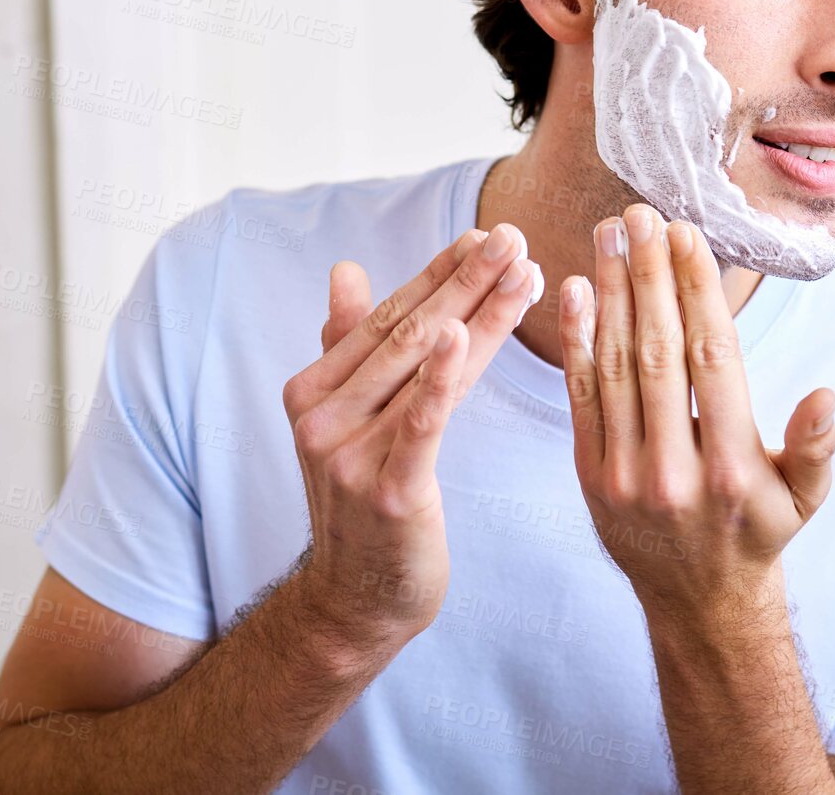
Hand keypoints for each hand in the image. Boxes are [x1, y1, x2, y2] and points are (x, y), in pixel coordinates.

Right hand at [281, 224, 542, 647]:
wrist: (358, 601)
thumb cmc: (366, 505)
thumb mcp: (348, 423)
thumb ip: (347, 346)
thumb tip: (344, 269)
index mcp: (312, 389)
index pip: (384, 316)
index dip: (437, 272)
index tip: (482, 234)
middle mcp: (322, 415)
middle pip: (408, 331)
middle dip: (466, 278)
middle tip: (513, 235)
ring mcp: (348, 453)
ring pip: (425, 365)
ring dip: (478, 311)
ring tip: (522, 269)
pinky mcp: (387, 488)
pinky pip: (421, 421)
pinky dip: (441, 374)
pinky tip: (463, 332)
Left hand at [557, 204, 834, 620]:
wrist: (698, 603)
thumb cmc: (758, 534)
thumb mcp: (804, 500)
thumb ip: (814, 448)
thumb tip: (826, 397)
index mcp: (732, 466)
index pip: (712, 359)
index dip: (696, 292)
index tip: (686, 235)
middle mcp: (675, 469)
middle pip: (658, 351)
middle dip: (647, 276)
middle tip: (640, 214)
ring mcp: (625, 474)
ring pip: (615, 366)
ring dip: (609, 294)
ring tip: (609, 235)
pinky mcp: (589, 476)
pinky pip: (581, 397)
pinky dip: (577, 340)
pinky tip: (576, 289)